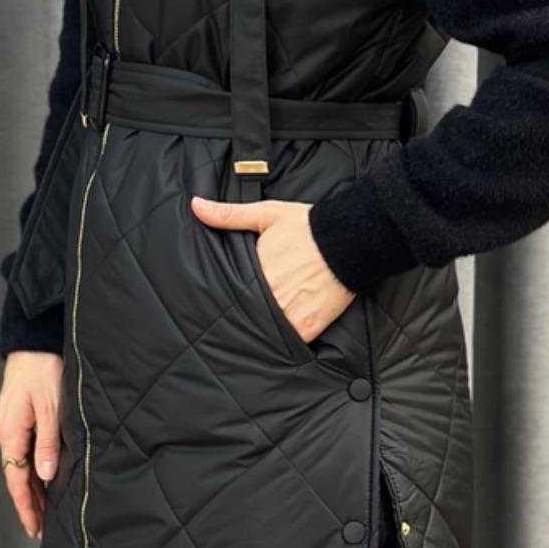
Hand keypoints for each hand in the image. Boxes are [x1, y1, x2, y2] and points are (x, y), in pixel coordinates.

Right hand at [0, 350, 63, 538]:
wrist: (34, 340)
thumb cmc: (43, 368)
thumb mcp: (51, 408)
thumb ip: (48, 443)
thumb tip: (45, 474)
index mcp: (11, 433)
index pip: (17, 480)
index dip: (26, 506)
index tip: (34, 528)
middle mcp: (8, 432)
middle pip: (17, 476)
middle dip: (29, 504)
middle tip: (40, 529)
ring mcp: (13, 424)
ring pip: (22, 464)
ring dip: (34, 488)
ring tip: (44, 511)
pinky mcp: (20, 417)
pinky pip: (25, 450)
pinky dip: (34, 469)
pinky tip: (45, 477)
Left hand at [190, 194, 355, 345]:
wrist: (352, 238)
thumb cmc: (308, 225)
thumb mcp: (266, 214)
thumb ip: (229, 214)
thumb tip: (196, 206)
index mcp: (256, 270)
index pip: (231, 290)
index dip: (227, 296)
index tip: (222, 300)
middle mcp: (271, 294)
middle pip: (247, 311)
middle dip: (241, 313)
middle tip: (234, 318)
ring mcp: (290, 313)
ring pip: (264, 329)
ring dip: (260, 329)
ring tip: (253, 330)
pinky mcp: (308, 326)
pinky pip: (288, 341)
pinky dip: (282, 341)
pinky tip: (275, 339)